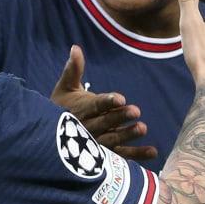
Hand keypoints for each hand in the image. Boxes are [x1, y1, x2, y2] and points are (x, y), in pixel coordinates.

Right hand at [49, 45, 157, 160]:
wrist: (51, 137)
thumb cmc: (61, 108)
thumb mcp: (65, 88)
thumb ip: (73, 69)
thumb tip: (75, 47)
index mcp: (80, 110)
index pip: (94, 106)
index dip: (107, 102)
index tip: (120, 98)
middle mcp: (88, 128)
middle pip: (105, 122)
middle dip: (120, 117)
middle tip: (136, 111)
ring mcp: (97, 143)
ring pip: (113, 140)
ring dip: (128, 135)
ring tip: (142, 128)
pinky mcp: (106, 155)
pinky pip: (122, 156)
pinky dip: (137, 155)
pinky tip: (153, 151)